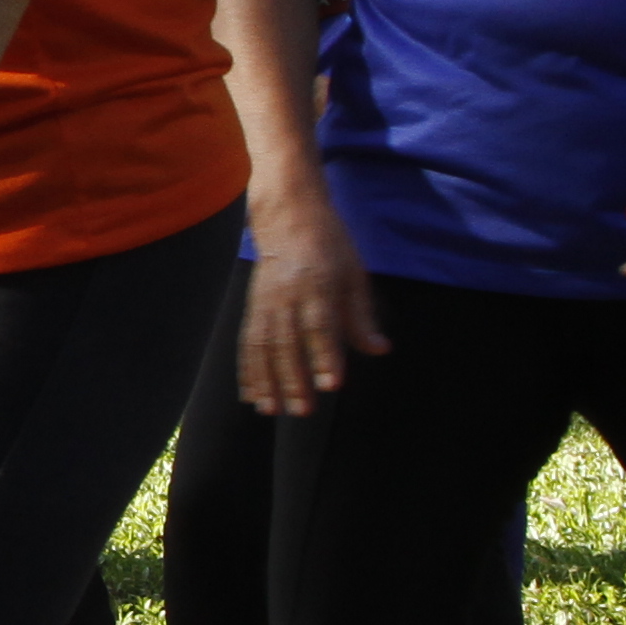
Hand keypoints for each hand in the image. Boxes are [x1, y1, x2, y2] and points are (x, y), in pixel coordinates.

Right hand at [232, 197, 383, 414]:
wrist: (288, 213)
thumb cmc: (329, 244)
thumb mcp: (354, 273)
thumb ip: (361, 316)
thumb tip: (379, 350)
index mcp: (317, 284)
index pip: (320, 325)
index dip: (325, 356)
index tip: (332, 385)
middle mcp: (286, 295)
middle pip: (287, 342)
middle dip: (294, 379)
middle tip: (304, 411)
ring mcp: (265, 301)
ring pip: (261, 346)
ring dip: (265, 381)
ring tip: (271, 410)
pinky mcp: (252, 307)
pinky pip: (246, 342)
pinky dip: (246, 370)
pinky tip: (251, 395)